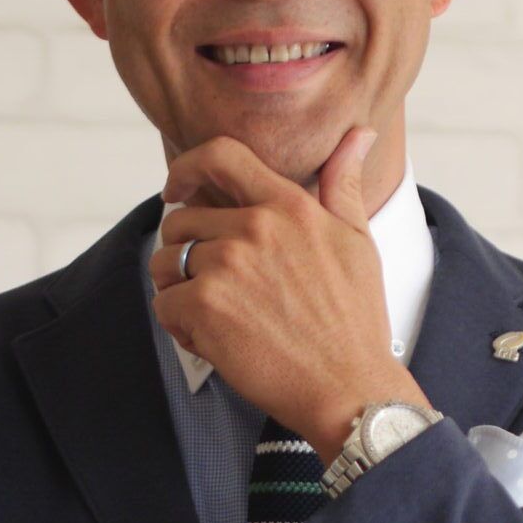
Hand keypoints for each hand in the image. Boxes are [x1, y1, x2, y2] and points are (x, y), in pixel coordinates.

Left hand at [146, 127, 428, 456]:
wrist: (348, 388)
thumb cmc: (355, 322)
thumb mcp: (357, 242)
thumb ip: (343, 185)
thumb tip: (358, 135)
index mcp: (289, 206)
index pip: (221, 157)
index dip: (186, 167)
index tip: (175, 188)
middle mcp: (254, 228)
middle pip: (181, 220)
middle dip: (184, 251)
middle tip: (211, 287)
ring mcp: (226, 266)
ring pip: (166, 262)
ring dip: (177, 288)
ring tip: (213, 317)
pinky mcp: (205, 307)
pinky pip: (164, 304)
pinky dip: (178, 325)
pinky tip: (211, 341)